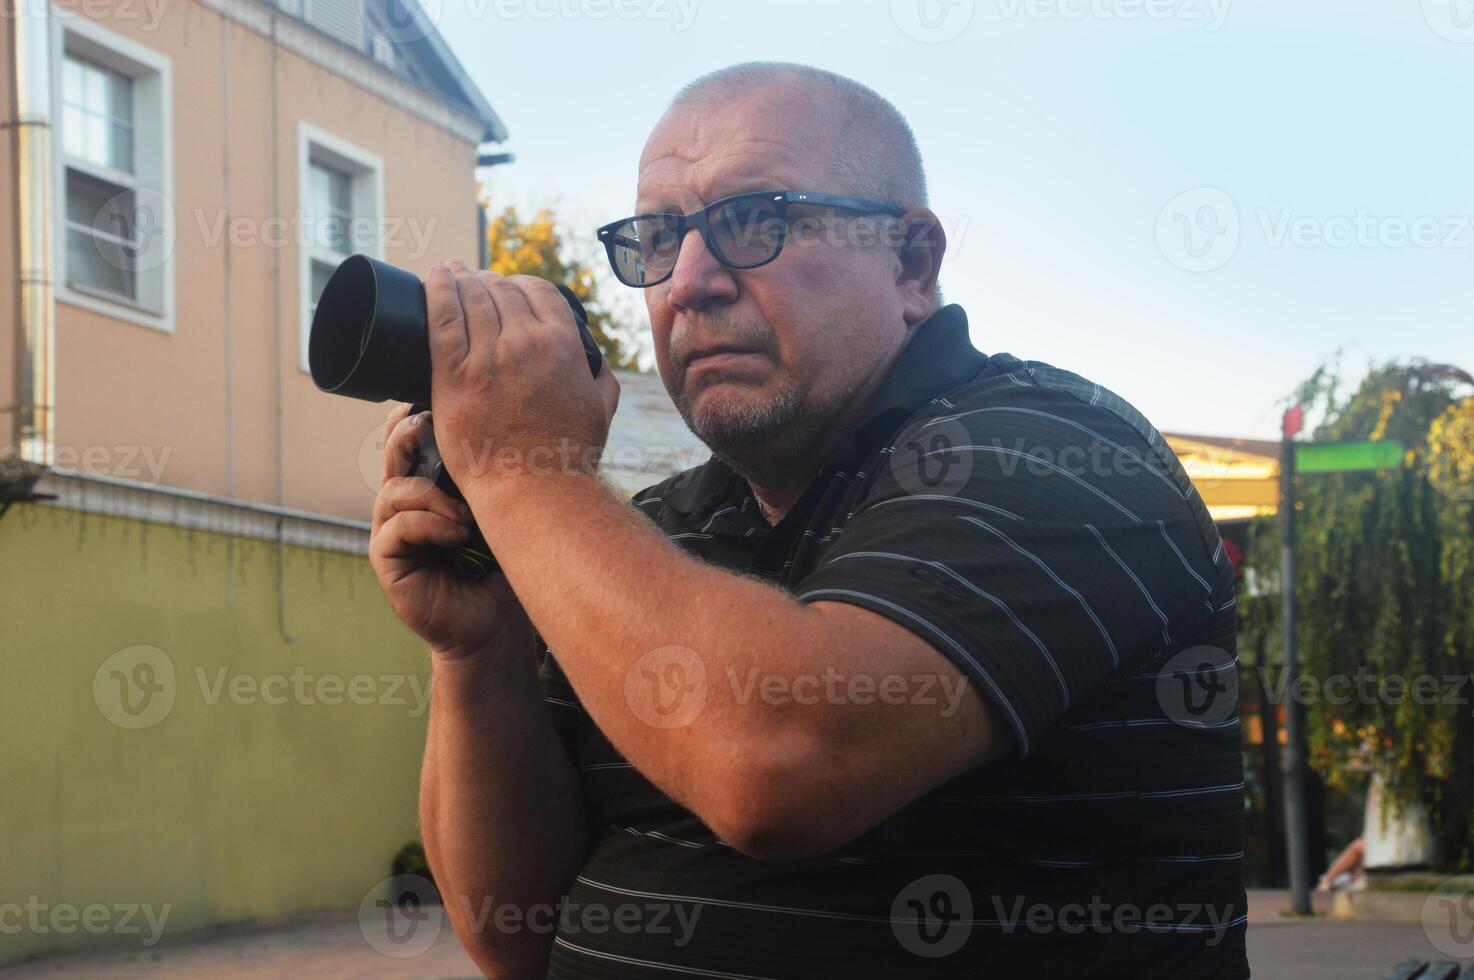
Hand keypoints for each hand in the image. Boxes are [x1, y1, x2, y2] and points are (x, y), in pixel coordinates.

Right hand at [369, 403, 529, 658]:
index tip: (433, 402)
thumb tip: (509, 429)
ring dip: (431, 495)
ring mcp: (393, 532)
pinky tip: (457, 535)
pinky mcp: (388, 561)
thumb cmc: (502, 567)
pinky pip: (397, 528)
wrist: (496, 624)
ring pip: (395, 490)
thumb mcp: (501, 512)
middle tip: (429, 424)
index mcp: (429, 487)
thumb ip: (494, 478)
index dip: (412, 419)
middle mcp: (406, 505)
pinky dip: (429, 525)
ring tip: (466, 515)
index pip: (409, 444)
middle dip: (407, 435)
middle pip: (392, 457)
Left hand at [424, 260, 619, 497]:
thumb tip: (595, 359)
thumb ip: (601, 375)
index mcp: (563, 345)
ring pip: (471, 297)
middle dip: (486, 280)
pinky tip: (434, 276)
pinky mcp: (454, 377)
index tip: (506, 287)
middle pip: (500, 289)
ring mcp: (488, 359)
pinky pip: (442, 318)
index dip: (519, 283)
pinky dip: (437, 290)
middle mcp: (527, 343)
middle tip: (473, 283)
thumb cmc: (568, 456)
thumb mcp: (602, 408)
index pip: (538, 290)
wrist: (535, 491)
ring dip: (459, 278)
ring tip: (448, 272)